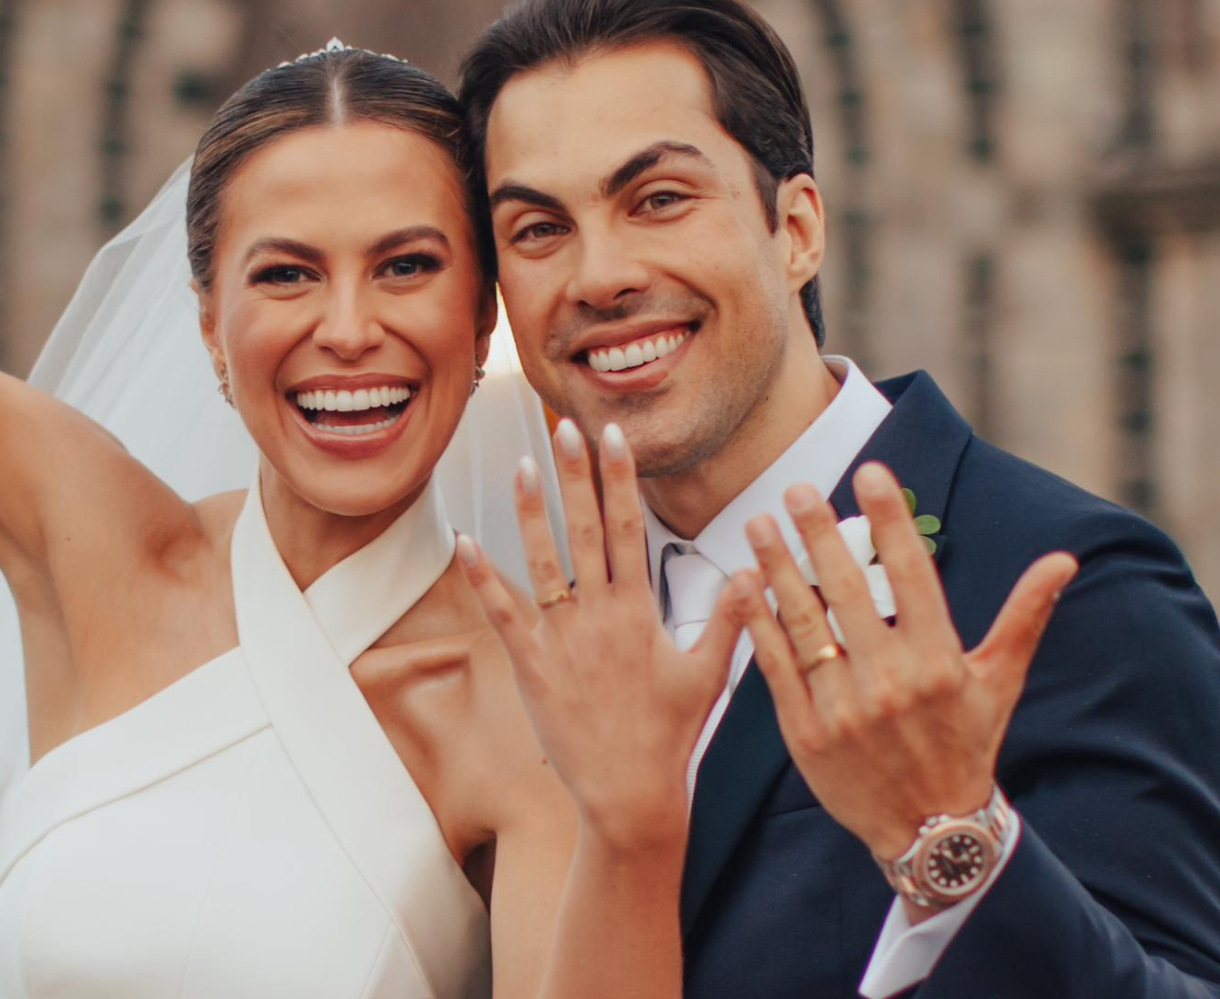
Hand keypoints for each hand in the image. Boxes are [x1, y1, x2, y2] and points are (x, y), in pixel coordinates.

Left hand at [459, 420, 741, 858]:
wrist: (631, 794)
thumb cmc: (669, 734)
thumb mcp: (708, 674)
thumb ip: (729, 618)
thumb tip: (755, 569)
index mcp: (640, 611)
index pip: (631, 529)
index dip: (620, 480)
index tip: (614, 437)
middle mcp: (600, 615)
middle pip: (586, 530)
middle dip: (575, 475)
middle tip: (564, 425)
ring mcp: (564, 639)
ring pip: (543, 560)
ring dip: (530, 511)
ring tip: (521, 464)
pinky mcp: (532, 665)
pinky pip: (503, 613)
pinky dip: (483, 577)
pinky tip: (464, 541)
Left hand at [731, 462, 1076, 872]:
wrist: (930, 830)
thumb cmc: (967, 743)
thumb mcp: (999, 681)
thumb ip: (1024, 615)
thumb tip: (1063, 561)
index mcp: (939, 661)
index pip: (913, 574)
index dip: (890, 520)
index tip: (871, 471)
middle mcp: (891, 681)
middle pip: (848, 590)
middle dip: (820, 533)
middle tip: (796, 489)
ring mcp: (845, 707)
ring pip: (804, 622)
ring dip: (777, 567)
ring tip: (759, 524)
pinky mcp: (806, 732)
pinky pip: (776, 664)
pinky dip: (757, 621)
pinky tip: (742, 582)